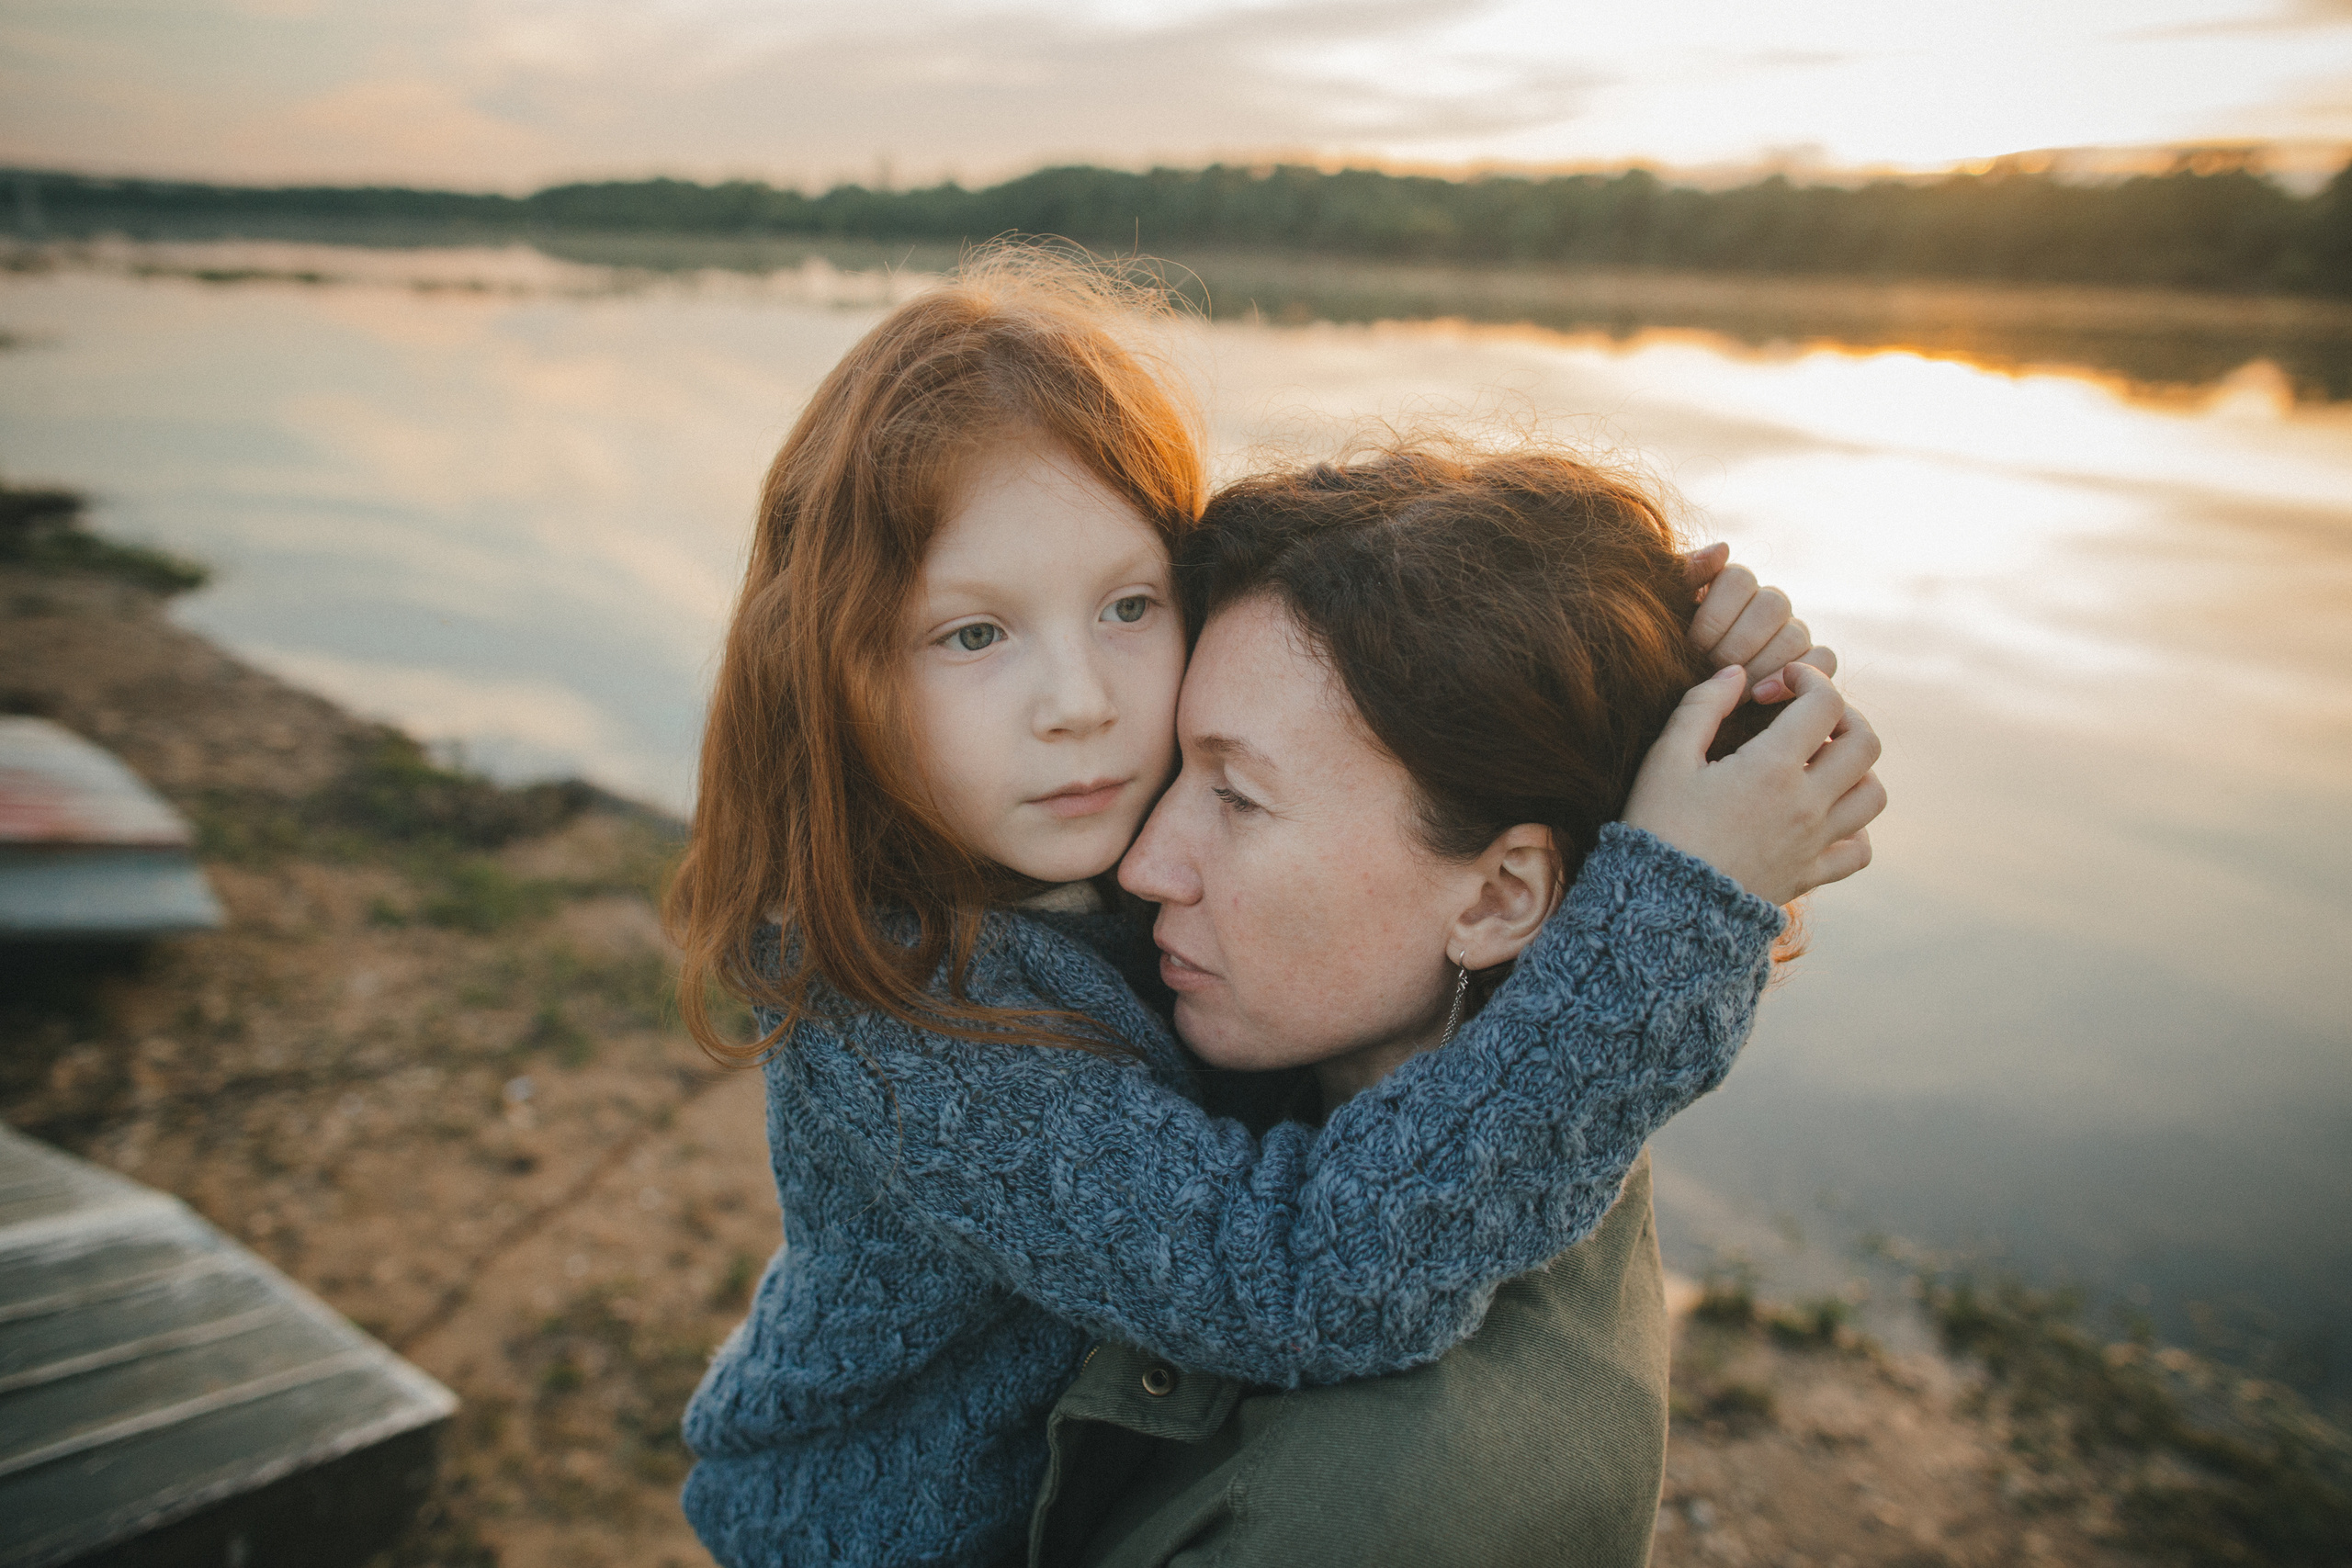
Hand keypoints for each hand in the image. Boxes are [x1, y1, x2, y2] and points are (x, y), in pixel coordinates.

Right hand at [1621, 662, 1883, 904]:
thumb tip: (1736, 674)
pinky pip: (1858, 850)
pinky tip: (1824, 817)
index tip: (1775, 685)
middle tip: (1807, 717)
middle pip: (1866, 743)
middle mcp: (1807, 803)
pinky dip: (1853, 828)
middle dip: (1842, 716)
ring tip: (1819, 764)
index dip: (1806, 679)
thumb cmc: (1658, 827)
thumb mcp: (1666, 758)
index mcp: (1772, 767)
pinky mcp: (1810, 875)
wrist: (1661, 909)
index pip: (1825, 702)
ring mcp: (1814, 842)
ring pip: (1873, 794)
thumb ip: (1702, 706)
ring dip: (1855, 769)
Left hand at [1682, 543, 1836, 703]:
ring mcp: (1792, 632)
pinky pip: (1824, 660)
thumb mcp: (1667, 612)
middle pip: (1772, 605)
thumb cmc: (1671, 648)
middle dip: (1738, 643)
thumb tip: (1721, 549)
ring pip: (1795, 634)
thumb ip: (1686, 576)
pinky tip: (1761, 696)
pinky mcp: (1809, 663)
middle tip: (1712, 667)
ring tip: (1732, 690)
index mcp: (1734, 585)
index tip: (1695, 643)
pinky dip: (1794, 678)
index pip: (1739, 578)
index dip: (1716, 613)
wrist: (1678, 694)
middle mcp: (1768, 603)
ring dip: (1761, 665)